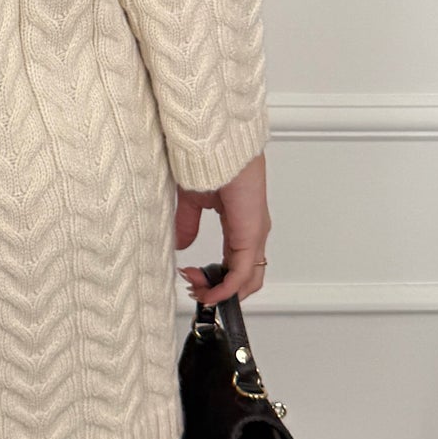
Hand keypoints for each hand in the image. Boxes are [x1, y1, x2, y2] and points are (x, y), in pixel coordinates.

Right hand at [174, 151, 268, 304]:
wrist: (218, 146)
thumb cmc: (210, 163)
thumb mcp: (193, 201)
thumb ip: (189, 224)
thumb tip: (182, 245)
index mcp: (242, 226)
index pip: (236, 265)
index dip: (215, 279)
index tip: (192, 280)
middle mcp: (253, 234)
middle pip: (246, 279)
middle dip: (218, 291)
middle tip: (194, 290)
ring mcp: (255, 236)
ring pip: (247, 281)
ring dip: (219, 292)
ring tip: (196, 290)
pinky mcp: (251, 236)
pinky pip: (242, 273)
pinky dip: (225, 288)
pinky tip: (208, 290)